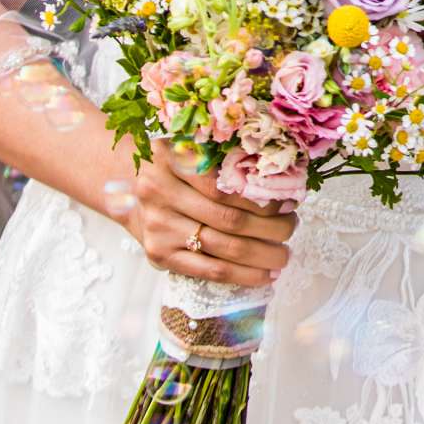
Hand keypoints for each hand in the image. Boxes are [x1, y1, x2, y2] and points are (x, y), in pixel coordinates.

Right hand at [123, 140, 297, 288]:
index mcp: (171, 156)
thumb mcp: (193, 148)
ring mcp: (158, 226)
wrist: (130, 190)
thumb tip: (281, 182)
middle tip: (293, 227)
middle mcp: (159, 191)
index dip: (262, 198)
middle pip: (228, 218)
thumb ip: (227, 158)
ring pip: (223, 247)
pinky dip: (242, 275)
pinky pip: (208, 270)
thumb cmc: (176, 167)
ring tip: (285, 254)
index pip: (227, 185)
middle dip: (270, 228)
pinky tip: (265, 275)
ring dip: (262, 254)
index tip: (290, 201)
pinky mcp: (159, 255)